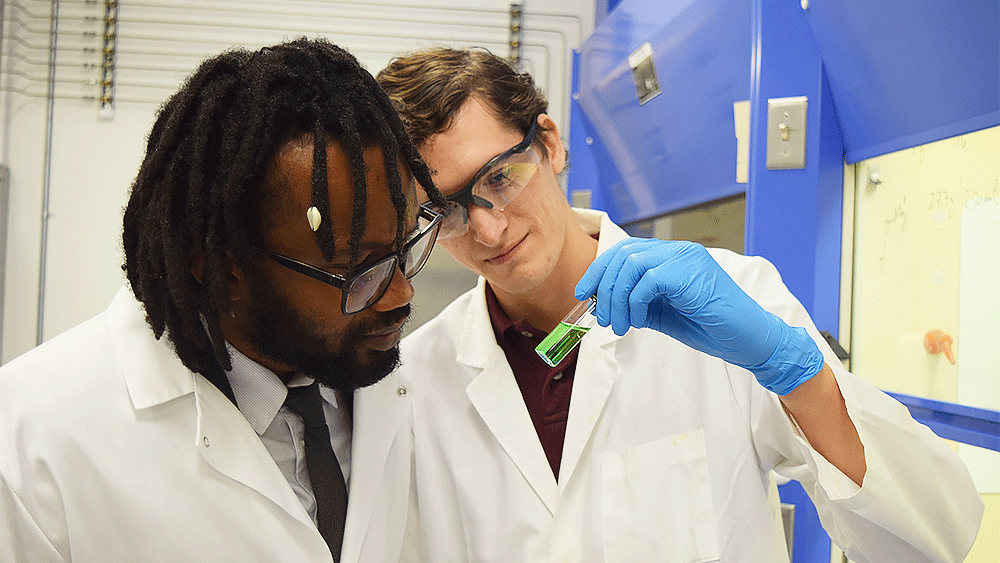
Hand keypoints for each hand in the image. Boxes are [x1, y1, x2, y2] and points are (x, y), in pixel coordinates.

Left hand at [574, 238, 823, 394]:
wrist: (748, 341)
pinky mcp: (689, 273)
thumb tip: (604, 303)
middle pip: (623, 254)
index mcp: (672, 256)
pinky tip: (635, 322)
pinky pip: (647, 280)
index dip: (599, 270)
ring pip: (631, 264)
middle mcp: (678, 250)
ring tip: (617, 324)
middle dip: (603, 286)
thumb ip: (637, 302)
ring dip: (615, 298)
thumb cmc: (710, 327)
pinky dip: (633, 302)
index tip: (585, 294)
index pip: (625, 251)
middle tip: (601, 317)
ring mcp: (685, 258)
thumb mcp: (663, 313)